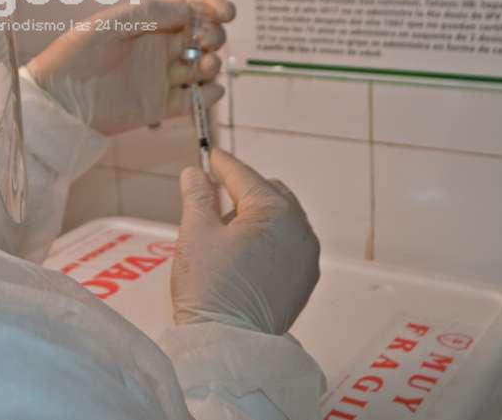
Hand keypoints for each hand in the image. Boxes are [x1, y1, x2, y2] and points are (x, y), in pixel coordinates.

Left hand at [24, 0, 234, 135]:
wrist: (57, 99)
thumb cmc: (75, 54)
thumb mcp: (110, 24)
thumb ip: (150, 14)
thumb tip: (189, 10)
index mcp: (148, 23)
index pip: (189, 8)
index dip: (211, 7)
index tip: (227, 12)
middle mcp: (158, 48)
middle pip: (202, 37)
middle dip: (213, 35)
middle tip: (207, 40)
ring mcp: (160, 77)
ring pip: (201, 68)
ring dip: (211, 64)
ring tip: (203, 65)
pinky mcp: (159, 107)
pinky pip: (193, 101)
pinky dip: (206, 96)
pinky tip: (204, 90)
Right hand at [171, 149, 319, 335]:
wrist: (229, 344)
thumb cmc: (209, 286)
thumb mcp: (195, 232)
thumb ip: (198, 196)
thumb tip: (196, 174)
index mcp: (274, 210)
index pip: (244, 176)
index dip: (223, 165)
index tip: (211, 157)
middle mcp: (299, 229)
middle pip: (270, 193)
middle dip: (243, 189)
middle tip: (214, 194)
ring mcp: (307, 256)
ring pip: (282, 219)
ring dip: (257, 214)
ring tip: (226, 229)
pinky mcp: (305, 280)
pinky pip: (289, 244)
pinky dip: (270, 238)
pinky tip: (245, 251)